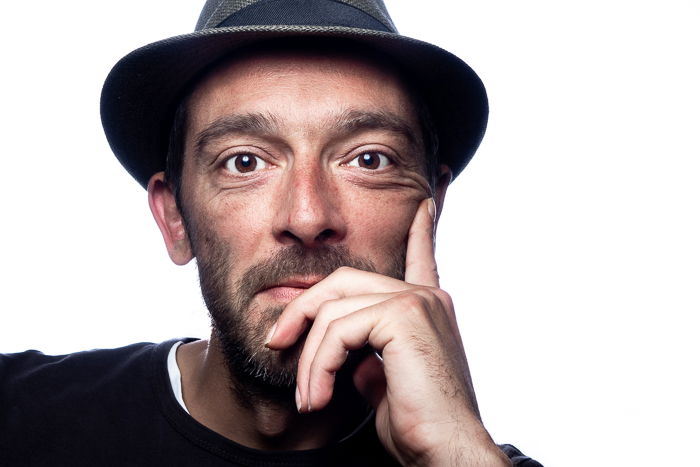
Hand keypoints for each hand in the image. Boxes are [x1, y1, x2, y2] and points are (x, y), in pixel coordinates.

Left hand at [266, 199, 509, 465]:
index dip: (419, 228)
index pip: (420, 254)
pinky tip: (319, 396)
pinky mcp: (403, 315)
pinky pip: (337, 329)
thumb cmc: (419, 426)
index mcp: (427, 307)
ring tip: (308, 397)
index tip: (424, 203)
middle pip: (342, 281)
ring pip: (332, 308)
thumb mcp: (386, 383)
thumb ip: (368, 356)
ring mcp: (417, 301)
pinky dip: (319, 365)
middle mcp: (426, 295)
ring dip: (309, 357)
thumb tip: (346, 357)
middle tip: (275, 342)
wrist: (446, 452)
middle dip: (301, 311)